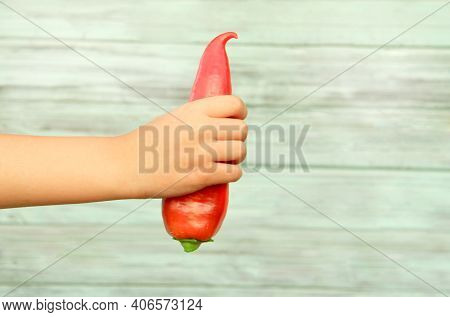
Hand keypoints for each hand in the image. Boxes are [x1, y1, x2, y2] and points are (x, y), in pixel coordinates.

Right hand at [121, 95, 247, 198]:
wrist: (124, 165)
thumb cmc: (148, 142)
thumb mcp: (174, 118)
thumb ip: (198, 117)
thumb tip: (222, 121)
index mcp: (194, 110)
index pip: (235, 104)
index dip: (240, 114)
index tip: (234, 121)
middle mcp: (201, 128)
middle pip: (242, 130)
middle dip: (238, 139)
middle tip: (227, 146)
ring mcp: (202, 152)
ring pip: (240, 151)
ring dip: (236, 158)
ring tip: (225, 161)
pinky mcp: (201, 175)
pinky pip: (234, 173)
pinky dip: (232, 175)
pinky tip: (222, 174)